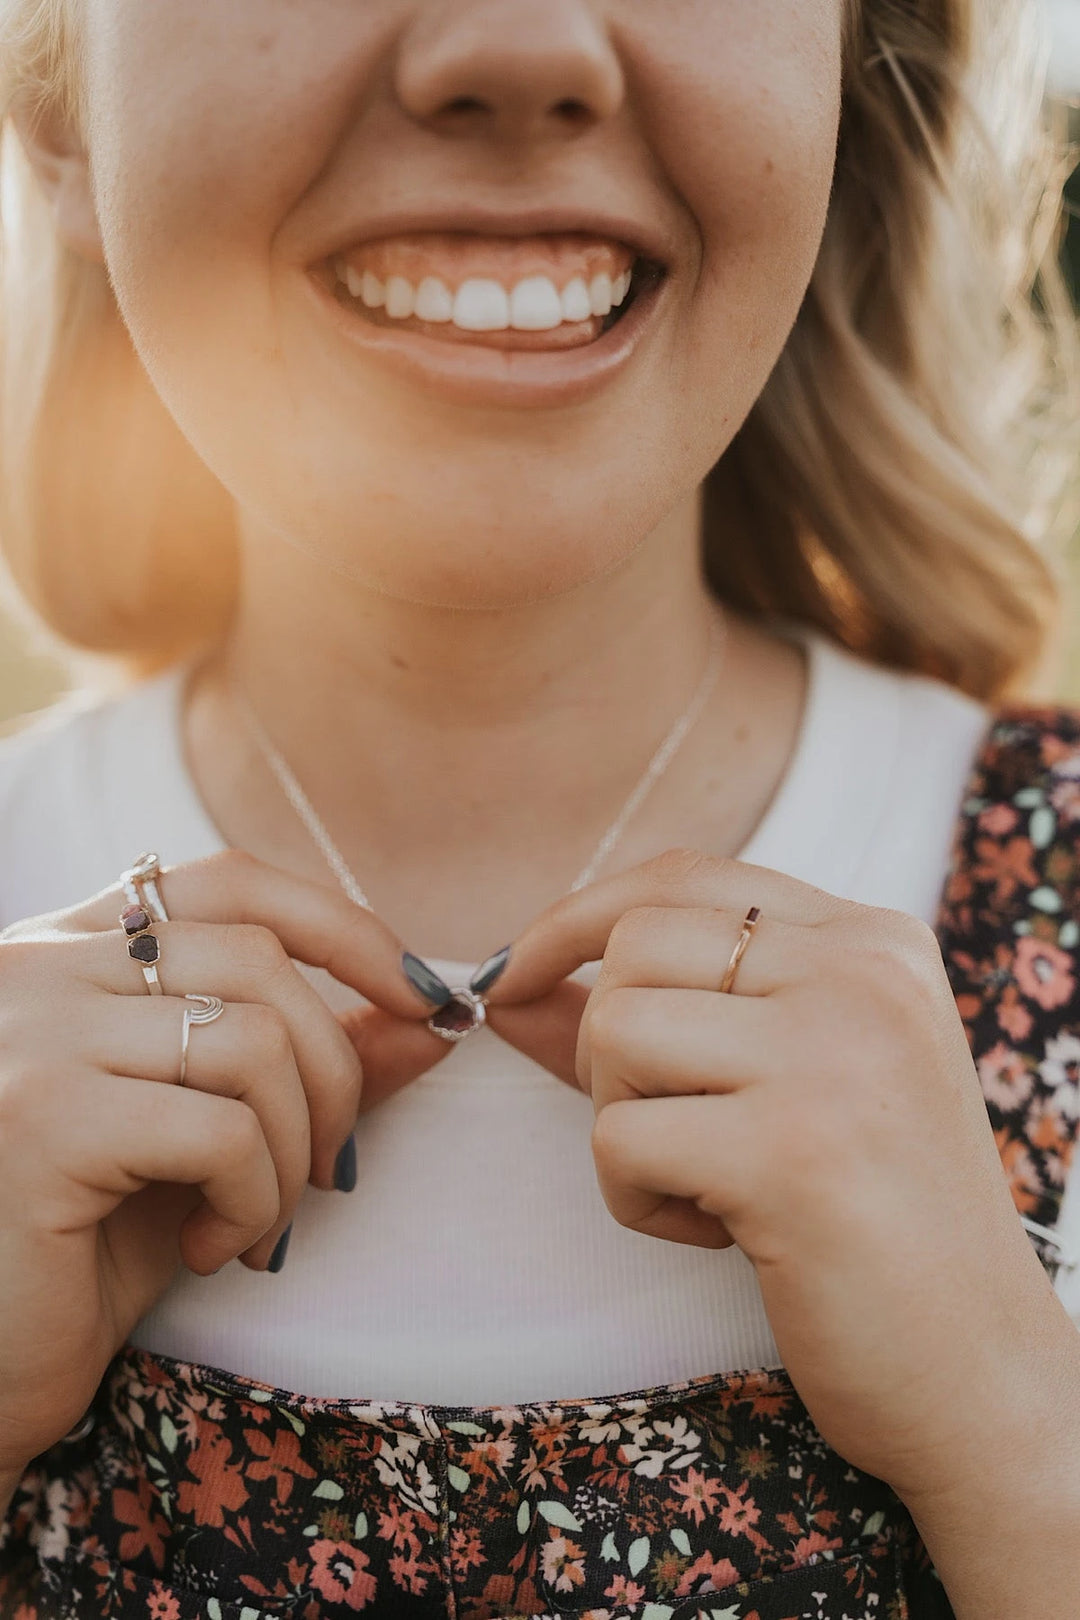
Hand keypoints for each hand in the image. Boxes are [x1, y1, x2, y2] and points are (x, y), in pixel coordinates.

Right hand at [0, 847, 449, 1473]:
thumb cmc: (88, 1249)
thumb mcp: (212, 1137)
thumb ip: (310, 1066)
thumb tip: (437, 1016)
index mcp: (69, 951)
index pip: (228, 884)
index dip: (341, 926)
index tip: (418, 997)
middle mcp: (37, 970)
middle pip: (259, 959)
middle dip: (335, 1069)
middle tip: (328, 1167)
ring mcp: (31, 1038)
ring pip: (254, 1041)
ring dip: (296, 1149)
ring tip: (259, 1222)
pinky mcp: (41, 1121)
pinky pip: (223, 1131)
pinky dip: (253, 1200)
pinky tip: (211, 1250)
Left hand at [480, 848, 1054, 1501]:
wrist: (977, 1367)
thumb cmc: (867, 1221)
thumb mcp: (784, 1083)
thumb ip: (660, 1016)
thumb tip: (507, 984)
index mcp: (875, 943)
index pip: (686, 876)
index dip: (578, 917)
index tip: (522, 974)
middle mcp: (864, 976)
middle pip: (636, 943)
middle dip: (605, 1043)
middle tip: (675, 1126)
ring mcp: (835, 1057)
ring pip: (614, 1030)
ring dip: (623, 1122)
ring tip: (706, 1179)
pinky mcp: (792, 1154)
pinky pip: (617, 1139)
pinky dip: (637, 1199)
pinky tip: (721, 1232)